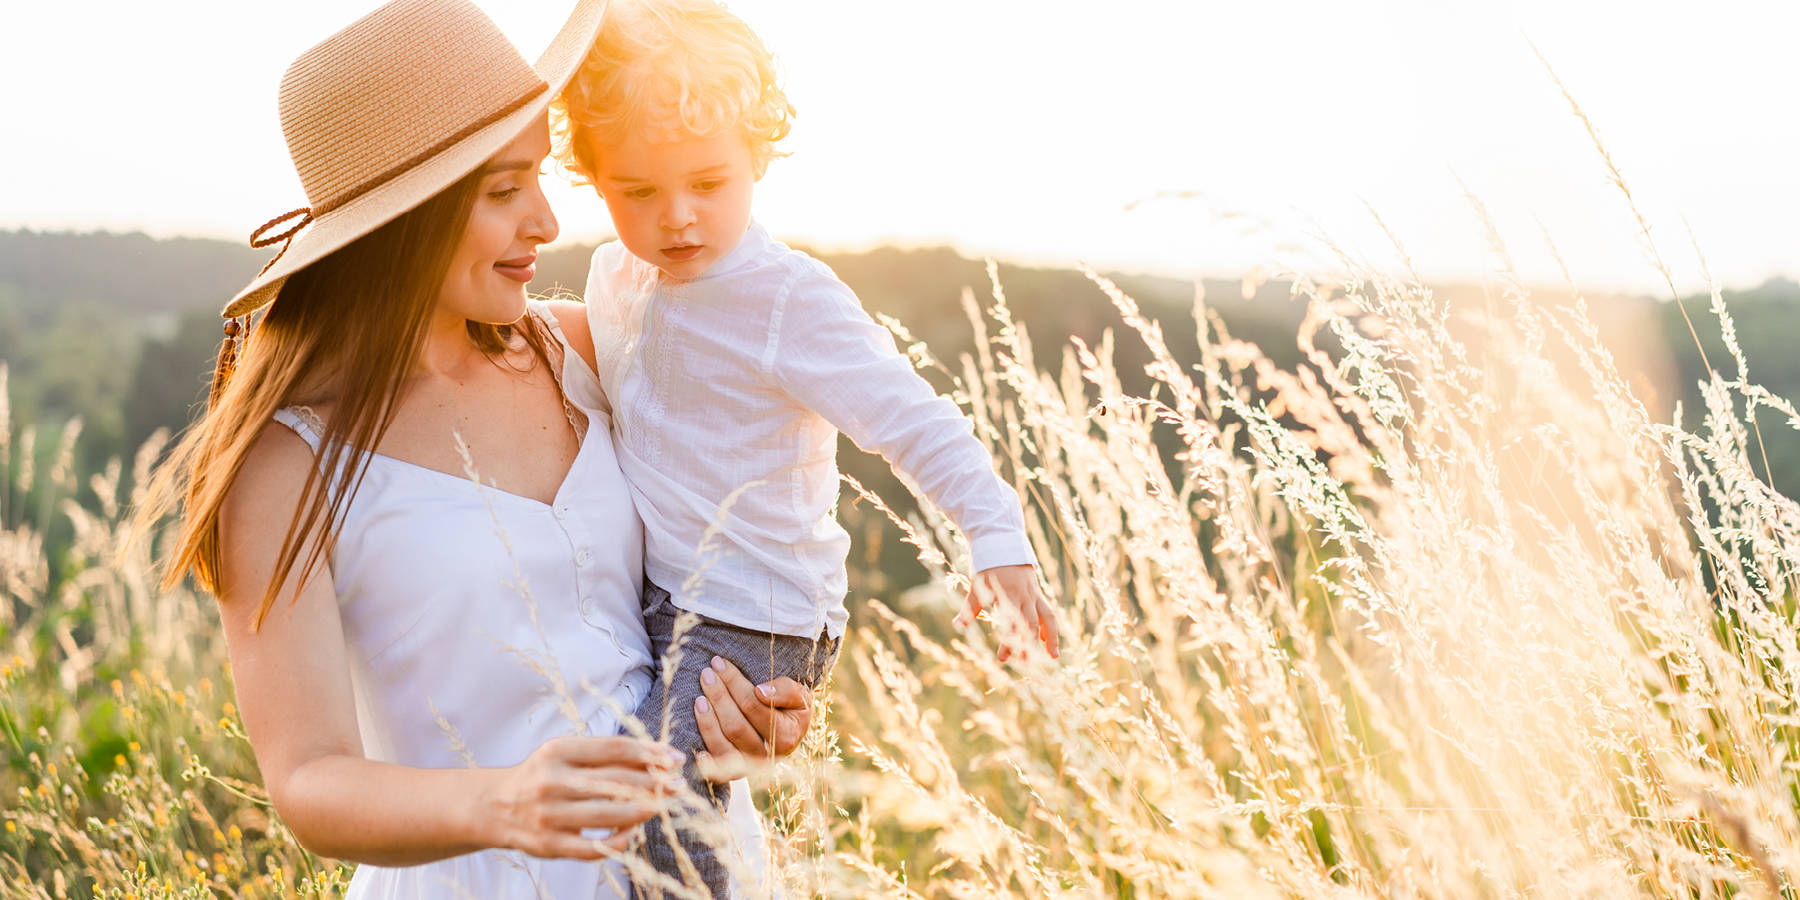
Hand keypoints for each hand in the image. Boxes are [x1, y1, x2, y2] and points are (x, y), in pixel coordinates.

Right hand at [486, 735, 681, 858]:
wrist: (495, 806)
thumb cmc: (543, 774)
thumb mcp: (565, 753)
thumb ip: (605, 753)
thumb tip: (658, 754)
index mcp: (557, 751)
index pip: (614, 749)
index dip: (650, 753)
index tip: (675, 757)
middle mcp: (551, 782)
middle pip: (615, 781)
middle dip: (654, 782)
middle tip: (678, 784)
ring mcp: (549, 815)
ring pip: (607, 814)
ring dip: (642, 810)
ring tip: (663, 805)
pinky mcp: (549, 845)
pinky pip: (593, 848)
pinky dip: (619, 841)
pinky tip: (634, 831)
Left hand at [692, 655, 814, 782]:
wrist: (790, 731)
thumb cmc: (791, 707)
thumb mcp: (799, 694)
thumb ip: (785, 691)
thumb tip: (761, 691)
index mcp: (786, 735)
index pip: (753, 706)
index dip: (734, 684)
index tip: (720, 664)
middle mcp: (769, 755)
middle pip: (735, 726)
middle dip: (718, 697)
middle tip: (706, 674)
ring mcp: (752, 767)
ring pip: (723, 746)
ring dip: (708, 721)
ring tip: (699, 698)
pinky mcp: (738, 774)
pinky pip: (719, 771)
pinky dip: (708, 760)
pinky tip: (697, 749)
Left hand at [956, 564, 1059, 660]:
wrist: (1001, 541)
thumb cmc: (987, 565)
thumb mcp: (977, 585)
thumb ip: (970, 607)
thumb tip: (957, 626)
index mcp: (1008, 594)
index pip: (1010, 623)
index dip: (1008, 642)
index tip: (1002, 657)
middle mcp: (1024, 595)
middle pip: (1031, 624)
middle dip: (1029, 644)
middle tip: (1024, 664)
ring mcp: (1033, 594)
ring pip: (1048, 617)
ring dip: (1051, 637)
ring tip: (1053, 656)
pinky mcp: (1036, 592)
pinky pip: (1047, 611)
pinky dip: (1048, 626)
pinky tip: (1047, 641)